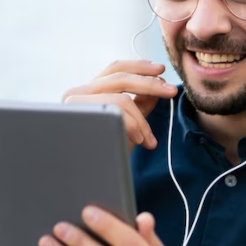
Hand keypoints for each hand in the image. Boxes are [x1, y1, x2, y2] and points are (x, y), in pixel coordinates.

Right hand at [62, 60, 177, 151]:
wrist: (89, 179)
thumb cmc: (106, 153)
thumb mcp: (129, 124)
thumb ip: (140, 103)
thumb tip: (158, 83)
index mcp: (88, 91)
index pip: (115, 69)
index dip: (140, 66)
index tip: (161, 70)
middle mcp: (75, 94)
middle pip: (120, 77)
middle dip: (150, 84)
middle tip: (172, 92)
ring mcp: (73, 105)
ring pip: (120, 99)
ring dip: (142, 120)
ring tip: (148, 139)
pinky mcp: (76, 118)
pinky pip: (115, 113)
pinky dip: (133, 126)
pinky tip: (139, 141)